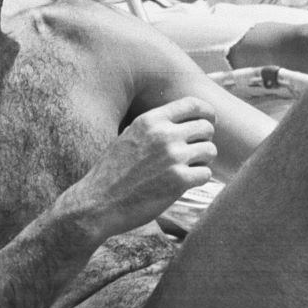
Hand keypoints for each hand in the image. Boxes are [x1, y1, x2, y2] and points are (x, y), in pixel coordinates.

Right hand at [62, 97, 215, 239]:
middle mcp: (163, 134)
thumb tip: (184, 121)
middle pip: (206, 128)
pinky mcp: (179, 181)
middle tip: (194, 153)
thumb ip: (154, 126)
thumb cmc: (113, 172)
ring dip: (203, 161)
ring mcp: (173, 157)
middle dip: (204, 140)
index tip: (208, 122)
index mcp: (150, 120)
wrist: (98, 203)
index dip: (206, 113)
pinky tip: (183, 184)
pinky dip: (198, 180)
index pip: (192, 104)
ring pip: (210, 151)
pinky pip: (206, 174)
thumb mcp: (129, 136)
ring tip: (187, 169)